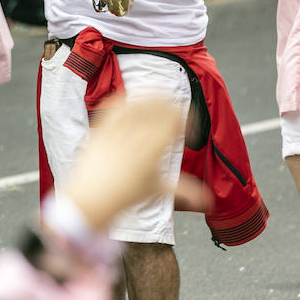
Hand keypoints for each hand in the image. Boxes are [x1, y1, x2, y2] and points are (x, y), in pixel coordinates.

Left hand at [61, 95, 183, 231]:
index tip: (187, 128)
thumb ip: (184, 189)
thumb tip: (208, 201)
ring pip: (137, 103)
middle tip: (174, 112)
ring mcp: (115, 132)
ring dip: (150, 98)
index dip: (185, 119)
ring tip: (156, 102)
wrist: (90, 199)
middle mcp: (135, 138)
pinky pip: (113, 105)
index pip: (174, 121)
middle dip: (170, 106)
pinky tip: (131, 101)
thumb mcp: (155, 189)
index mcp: (153, 151)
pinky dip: (124, 99)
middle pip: (158, 107)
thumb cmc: (124, 196)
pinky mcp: (100, 129)